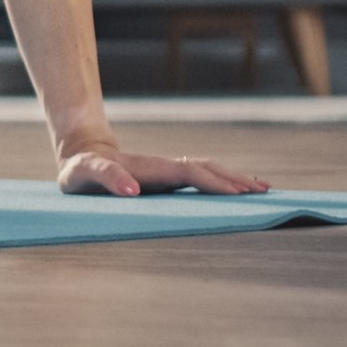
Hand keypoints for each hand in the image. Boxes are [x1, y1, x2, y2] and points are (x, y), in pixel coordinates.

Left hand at [58, 146, 269, 196]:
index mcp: (152, 169)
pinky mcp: (167, 178)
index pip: (191, 173)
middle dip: (235, 179)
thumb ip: (106, 178)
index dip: (215, 182)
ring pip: (209, 171)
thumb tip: (133, 191)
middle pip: (208, 168)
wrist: (82, 154)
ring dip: (234, 179)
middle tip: (265, 192)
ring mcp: (168, 171)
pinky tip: (235, 189)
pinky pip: (201, 177)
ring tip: (262, 188)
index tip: (240, 193)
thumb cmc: (81, 169)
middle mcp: (165, 167)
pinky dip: (222, 182)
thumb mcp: (85, 172)